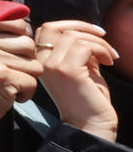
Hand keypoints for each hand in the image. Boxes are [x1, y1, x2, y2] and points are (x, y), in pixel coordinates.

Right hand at [0, 19, 41, 125]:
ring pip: (33, 64)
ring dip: (26, 77)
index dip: (21, 37)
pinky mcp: (3, 78)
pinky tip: (11, 95)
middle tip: (8, 71)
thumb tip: (22, 14)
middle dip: (25, 60)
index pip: (16, 23)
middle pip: (28, 44)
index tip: (10, 51)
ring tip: (8, 83)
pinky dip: (27, 93)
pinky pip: (33, 82)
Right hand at [35, 20, 118, 139]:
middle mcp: (40, 63)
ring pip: (73, 36)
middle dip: (82, 26)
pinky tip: (109, 62)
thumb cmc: (88, 100)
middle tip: (103, 36)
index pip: (46, 29)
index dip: (71, 25)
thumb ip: (78, 51)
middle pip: (52, 27)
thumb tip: (88, 34)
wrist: (91, 125)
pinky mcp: (66, 71)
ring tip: (110, 57)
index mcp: (40, 62)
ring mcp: (51, 66)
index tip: (95, 34)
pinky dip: (101, 49)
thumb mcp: (80, 69)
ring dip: (98, 42)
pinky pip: (84, 46)